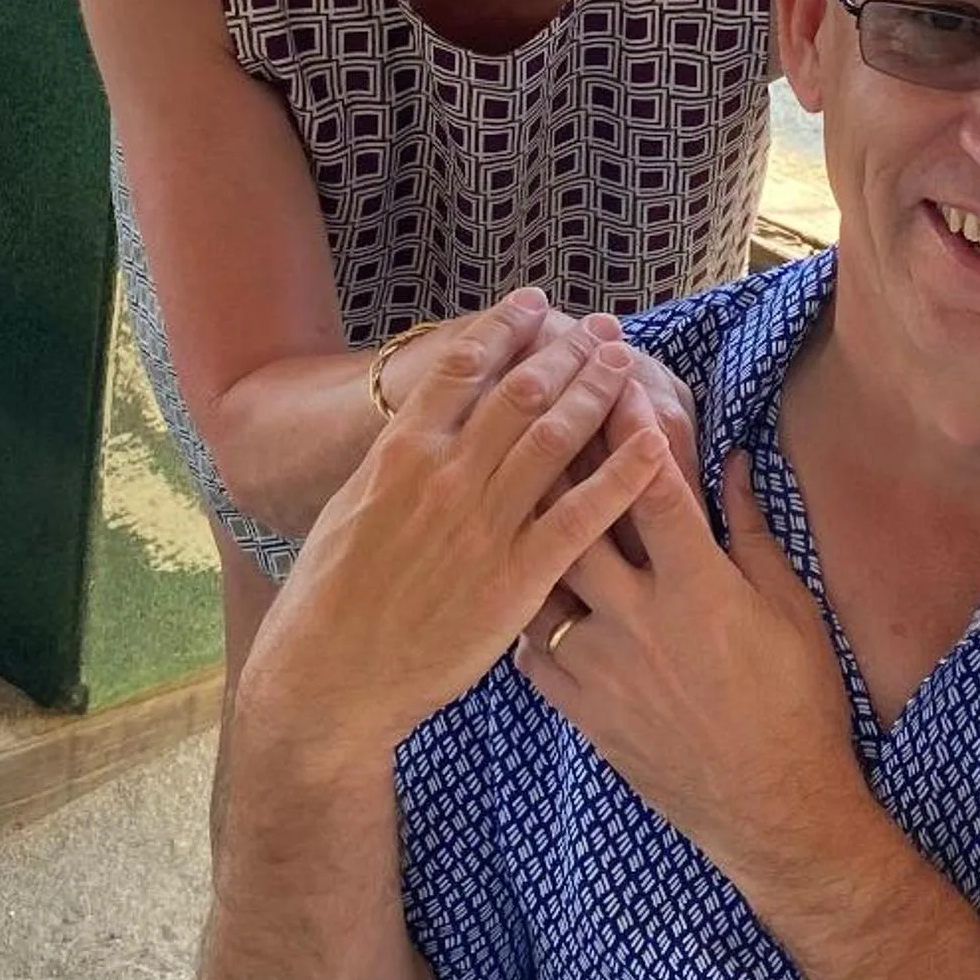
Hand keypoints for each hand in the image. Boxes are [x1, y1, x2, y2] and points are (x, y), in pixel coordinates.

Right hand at [240, 305, 670, 768]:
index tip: (534, 304)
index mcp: (400, 453)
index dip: (504, 328)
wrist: (329, 675)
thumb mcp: (346, 508)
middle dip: (565, 350)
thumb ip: (392, 464)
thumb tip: (418, 428)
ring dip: (596, 390)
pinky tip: (652, 443)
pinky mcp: (515, 577)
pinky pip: (581, 516)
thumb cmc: (327, 599)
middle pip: (519, 392)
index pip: (461, 369)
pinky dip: (621, 475)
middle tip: (600, 326)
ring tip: (626, 360)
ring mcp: (483, 524)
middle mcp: (445, 475)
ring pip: (554, 438)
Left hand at [515, 427, 867, 897]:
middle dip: (558, 463)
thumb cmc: (800, 706)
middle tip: (539, 421)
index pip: (649, 484)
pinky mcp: (582, 710)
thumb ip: (754, 532)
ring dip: (529, 537)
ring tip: (513, 499)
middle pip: (575, 519)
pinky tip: (529, 596)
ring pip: (540, 581)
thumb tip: (734, 464)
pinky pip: (532, 650)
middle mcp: (639, 617)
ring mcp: (602, 666)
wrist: (773, 811)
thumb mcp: (792, 609)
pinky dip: (531, 618)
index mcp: (699, 584)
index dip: (626, 425)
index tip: (608, 380)